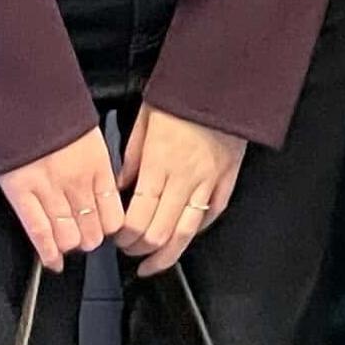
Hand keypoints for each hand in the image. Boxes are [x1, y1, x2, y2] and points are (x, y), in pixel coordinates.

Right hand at [0, 127, 124, 273]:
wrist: (23, 98)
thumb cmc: (55, 116)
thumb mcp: (90, 138)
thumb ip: (98, 168)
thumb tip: (103, 194)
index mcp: (98, 167)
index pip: (114, 217)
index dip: (108, 229)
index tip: (103, 229)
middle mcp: (77, 183)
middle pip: (93, 233)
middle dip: (89, 238)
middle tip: (83, 234)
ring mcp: (50, 191)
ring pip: (69, 238)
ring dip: (69, 244)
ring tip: (65, 239)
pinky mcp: (22, 194)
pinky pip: (39, 232)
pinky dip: (47, 252)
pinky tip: (52, 262)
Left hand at [113, 107, 248, 276]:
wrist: (223, 81)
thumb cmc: (182, 95)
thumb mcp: (144, 120)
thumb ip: (130, 157)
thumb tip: (121, 185)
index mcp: (159, 162)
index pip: (138, 217)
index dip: (124, 236)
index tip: (117, 237)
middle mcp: (184, 177)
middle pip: (160, 233)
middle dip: (140, 249)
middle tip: (130, 249)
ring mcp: (209, 181)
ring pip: (186, 233)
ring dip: (167, 254)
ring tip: (154, 262)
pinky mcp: (227, 178)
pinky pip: (211, 214)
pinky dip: (195, 230)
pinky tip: (183, 236)